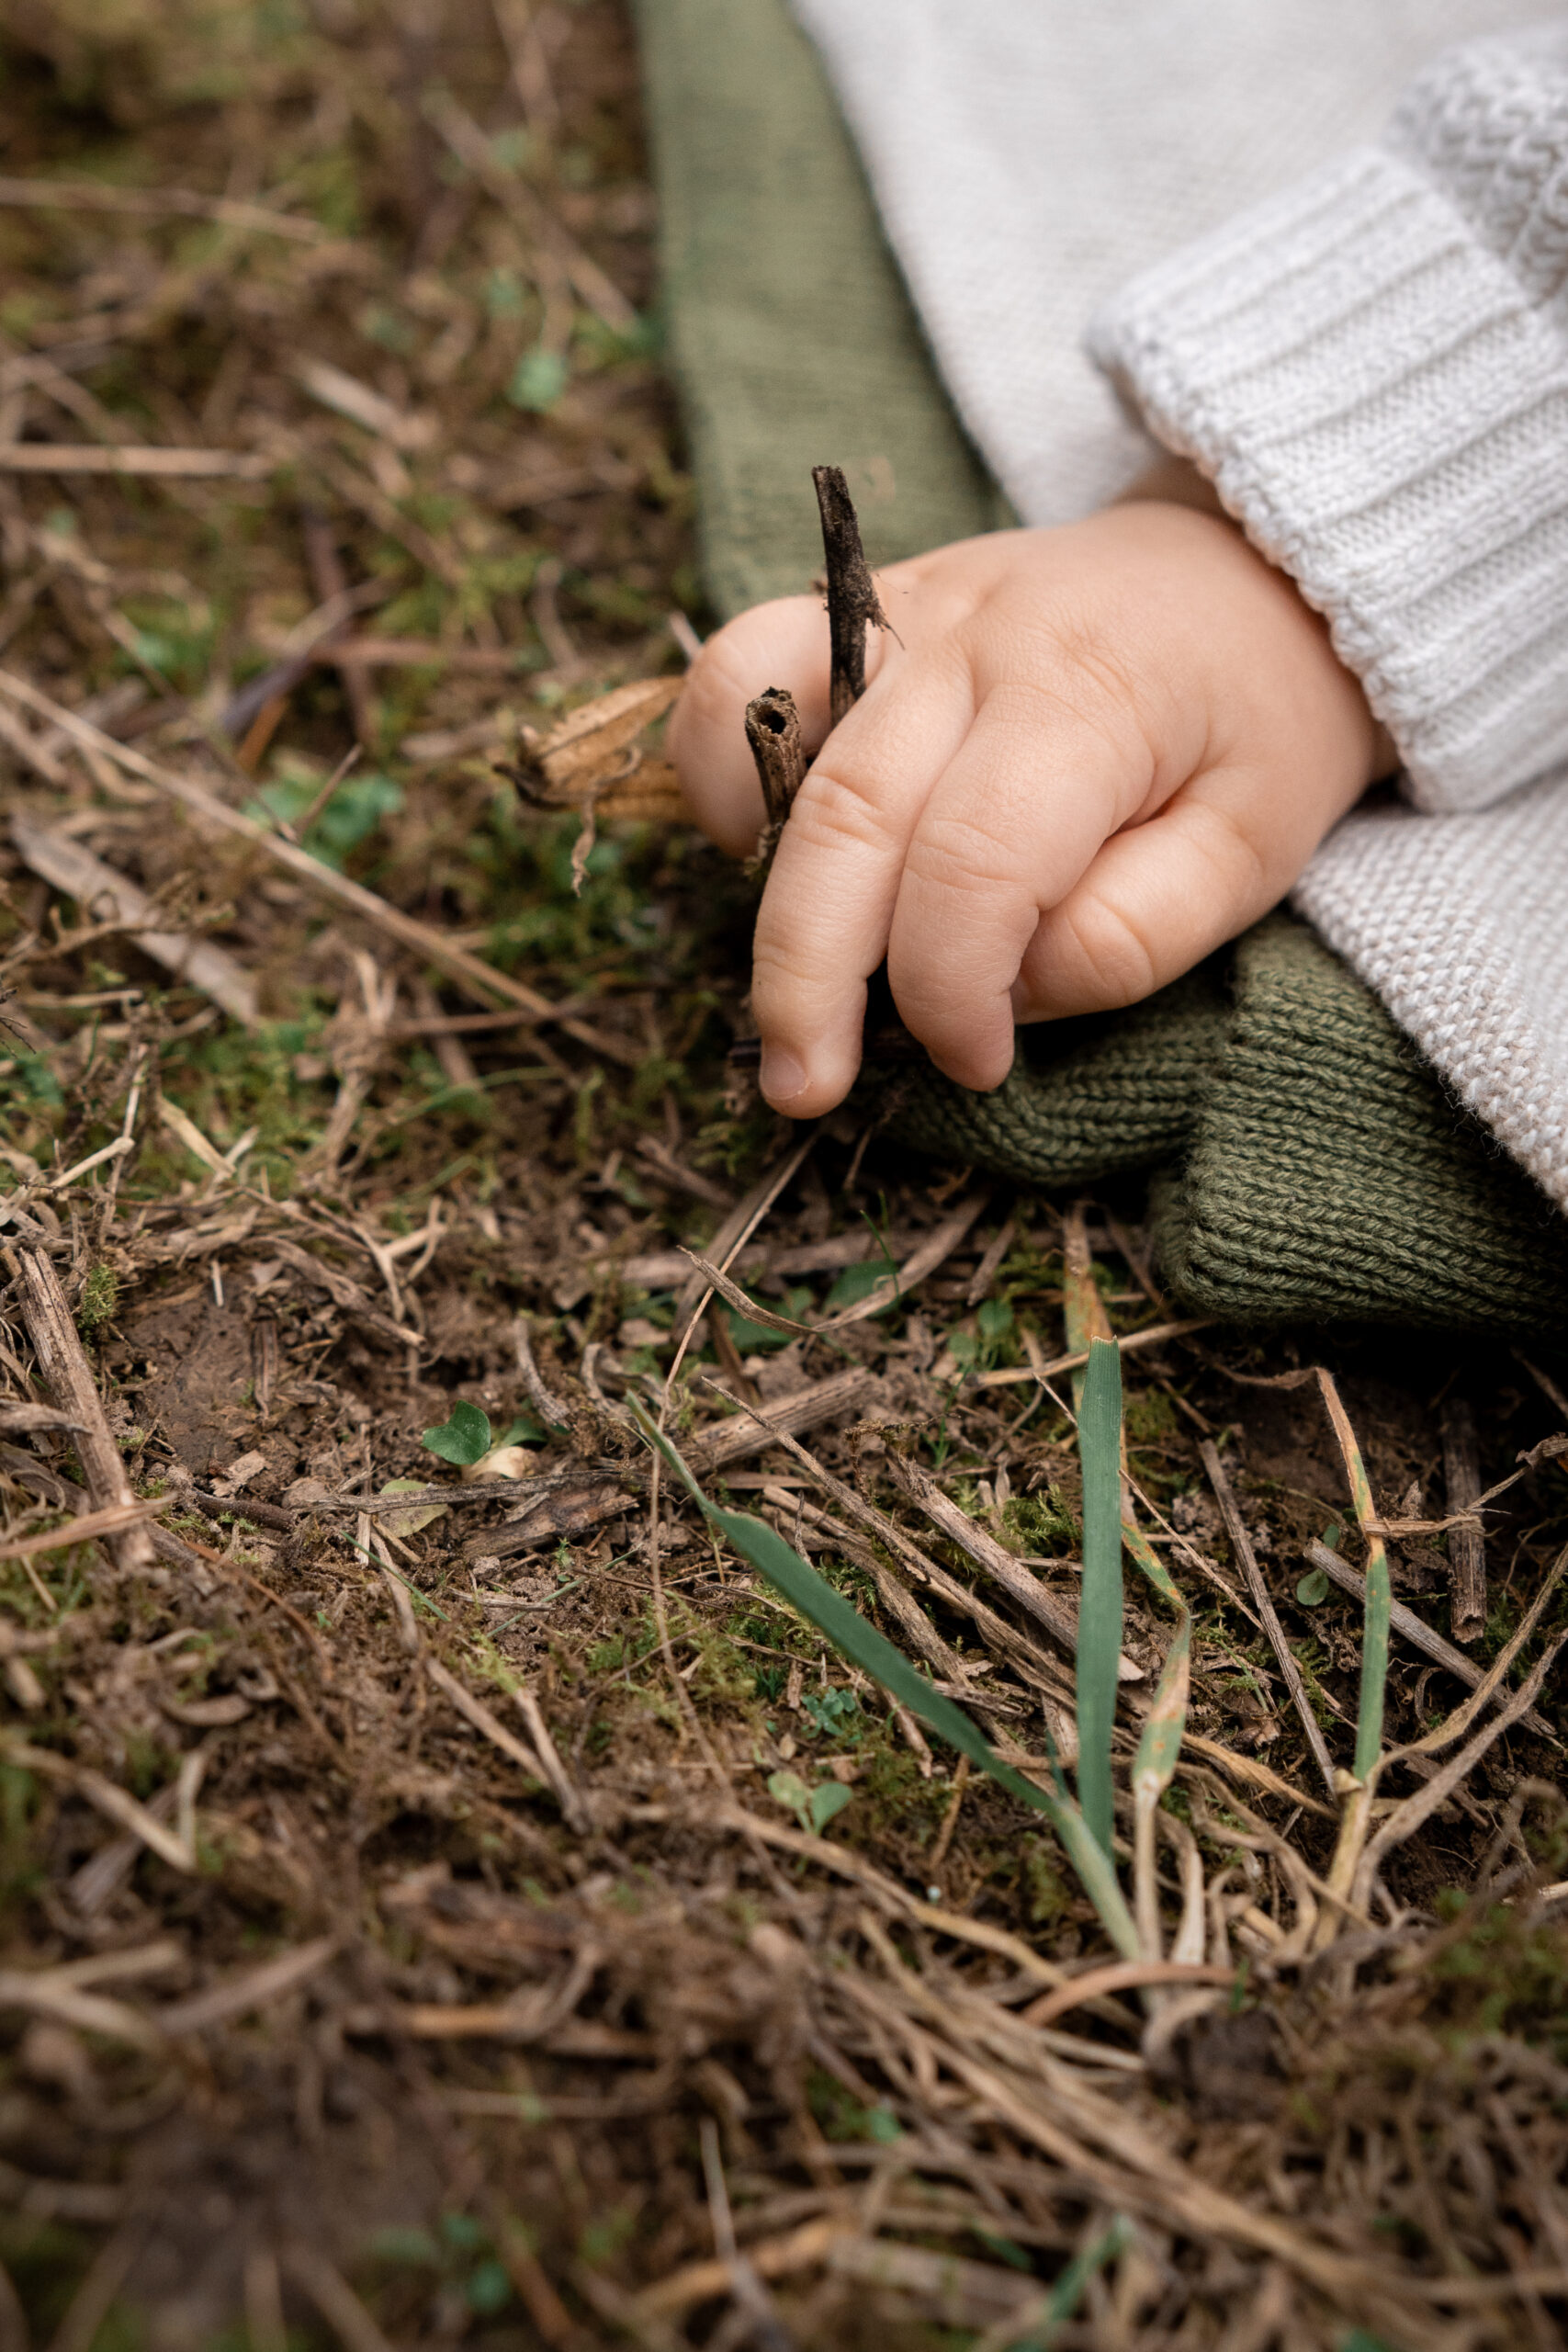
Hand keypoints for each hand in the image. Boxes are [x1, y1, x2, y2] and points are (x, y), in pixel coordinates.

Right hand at [669, 500, 1388, 1115]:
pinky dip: (720, 768)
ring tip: (779, 972)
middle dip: (808, 978)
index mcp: (1090, 695)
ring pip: (753, 716)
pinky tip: (775, 856)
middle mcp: (976, 634)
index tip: (977, 1064)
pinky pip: (739, 669)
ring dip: (748, 866)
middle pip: (843, 814)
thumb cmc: (1258, 725)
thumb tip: (1000, 994)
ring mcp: (904, 606)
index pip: (974, 865)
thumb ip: (1132, 936)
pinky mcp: (860, 605)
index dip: (951, 993)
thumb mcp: (1254, 851)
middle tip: (804, 1088)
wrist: (1255, 568)